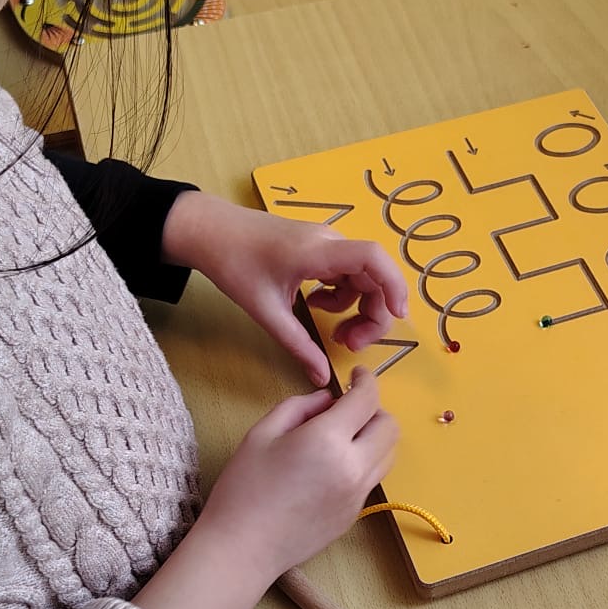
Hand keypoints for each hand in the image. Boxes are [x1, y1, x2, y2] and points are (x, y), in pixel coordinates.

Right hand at [133, 370, 397, 608]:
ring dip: (375, 437)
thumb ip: (300, 406)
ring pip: (388, 454)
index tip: (356, 375)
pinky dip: (365, 462)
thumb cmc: (244, 487)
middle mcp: (354, 467)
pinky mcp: (355, 515)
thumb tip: (327, 400)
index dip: (366, 380)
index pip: (368, 399)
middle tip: (348, 407)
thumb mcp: (262, 433)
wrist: (243, 548)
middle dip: (374, 409)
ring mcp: (358, 495)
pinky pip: (372, 478)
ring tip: (345, 436)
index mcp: (329, 440)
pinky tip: (334, 466)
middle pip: (389, 427)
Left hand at [163, 192, 408, 384]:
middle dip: (373, 313)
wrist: (210, 231)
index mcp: (318, 251)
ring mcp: (326, 242)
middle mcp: (329, 241)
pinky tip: (315, 306)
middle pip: (374, 275)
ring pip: (363, 277)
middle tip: (351, 345)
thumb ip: (298, 346)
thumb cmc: (234, 264)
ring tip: (333, 331)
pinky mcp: (320, 248)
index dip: (394, 286)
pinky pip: (347, 273)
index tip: (398, 317)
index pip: (374, 258)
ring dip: (357, 308)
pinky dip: (341, 296)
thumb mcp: (266, 312)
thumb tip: (322, 377)